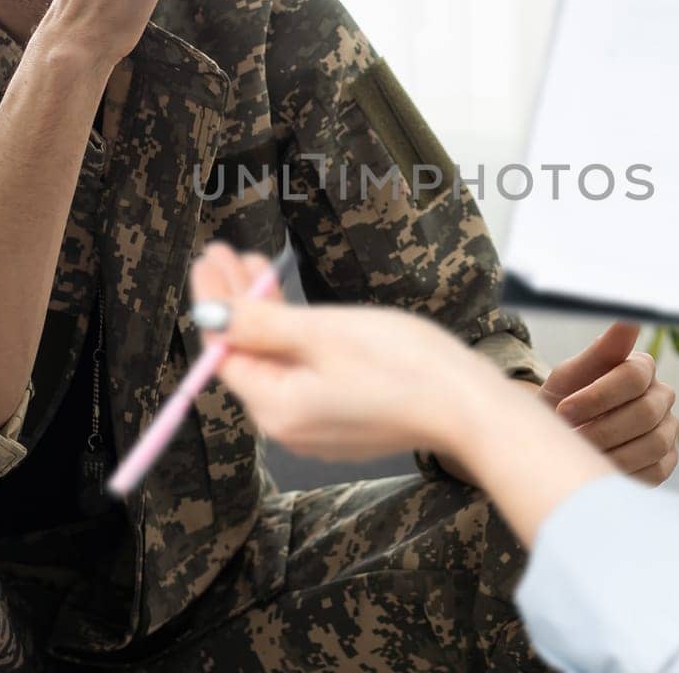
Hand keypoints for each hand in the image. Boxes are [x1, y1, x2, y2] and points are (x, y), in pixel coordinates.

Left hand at [188, 244, 496, 461]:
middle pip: (249, 356)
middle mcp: (289, 426)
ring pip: (277, 362)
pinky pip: (304, 373)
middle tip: (225, 252)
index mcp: (276, 408)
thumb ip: (260, 324)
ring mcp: (318, 425)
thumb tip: (208, 314)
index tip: (209, 259)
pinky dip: (294, 337)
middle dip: (236, 302)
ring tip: (256, 268)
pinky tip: (295, 306)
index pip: (224, 350)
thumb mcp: (323, 332)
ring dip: (265, 314)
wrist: (470, 406)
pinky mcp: (345, 418)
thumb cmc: (403, 366)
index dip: (213, 301)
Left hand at [540, 323, 678, 485]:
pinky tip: (599, 466)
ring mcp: (668, 429)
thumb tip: (629, 319)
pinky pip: (655, 470)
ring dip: (611, 452)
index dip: (597, 396)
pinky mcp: (666, 461)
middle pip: (646, 412)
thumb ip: (600, 351)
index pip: (633, 376)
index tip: (564, 411)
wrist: (560, 440)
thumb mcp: (569, 377)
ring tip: (582, 454)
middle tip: (572, 438)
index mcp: (640, 367)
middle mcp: (661, 395)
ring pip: (653, 444)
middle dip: (602, 429)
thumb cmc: (563, 402)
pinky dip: (622, 471)